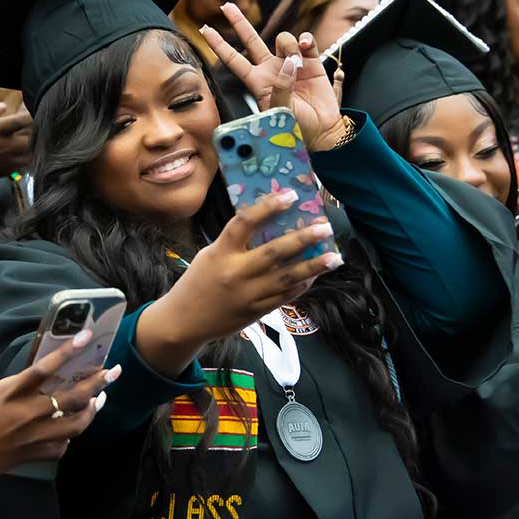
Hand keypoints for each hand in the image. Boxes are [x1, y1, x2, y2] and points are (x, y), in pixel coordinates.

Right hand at [0, 102, 32, 182]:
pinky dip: (27, 159)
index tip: (32, 111)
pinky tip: (23, 154)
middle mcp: (6, 145)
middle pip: (32, 139)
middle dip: (35, 132)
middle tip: (33, 128)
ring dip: (33, 147)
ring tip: (30, 141)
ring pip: (31, 154)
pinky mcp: (5, 171)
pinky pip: (23, 166)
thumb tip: (4, 106)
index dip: (31, 115)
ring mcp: (6, 160)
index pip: (23, 120)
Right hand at [0, 333, 118, 483]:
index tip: (86, 337)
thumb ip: (3, 384)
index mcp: (9, 392)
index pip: (45, 368)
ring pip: (74, 425)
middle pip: (71, 398)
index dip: (67, 351)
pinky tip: (70, 430)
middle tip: (113, 372)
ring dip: (91, 411)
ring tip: (99, 400)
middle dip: (97, 383)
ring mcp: (30, 437)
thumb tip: (19, 384)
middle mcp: (25, 414)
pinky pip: (60, 448)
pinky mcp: (29, 456)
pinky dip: (68, 438)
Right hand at [147, 190, 342, 353]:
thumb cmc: (198, 281)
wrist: (185, 321)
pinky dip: (302, 285)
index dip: (268, 207)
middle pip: (274, 252)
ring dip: (313, 266)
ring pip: (287, 278)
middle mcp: (235, 273)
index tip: (290, 196)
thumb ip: (235, 242)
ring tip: (334, 257)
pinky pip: (285, 296)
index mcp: (220, 253)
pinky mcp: (256, 311)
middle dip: (303, 239)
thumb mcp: (210, 255)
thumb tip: (270, 225)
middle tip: (325, 228)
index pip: (244, 223)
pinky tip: (315, 275)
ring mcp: (248, 295)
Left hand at [201, 4, 345, 150]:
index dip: (220, 45)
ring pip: (283, 39)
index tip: (205, 30)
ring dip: (289, 45)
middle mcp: (272, 69)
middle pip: (251, 40)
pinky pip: (305, 40)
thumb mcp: (281, 113)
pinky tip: (306, 46)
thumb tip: (289, 64)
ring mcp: (291, 63)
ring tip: (298, 64)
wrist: (322, 131)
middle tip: (227, 6)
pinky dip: (305, 39)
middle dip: (239, 23)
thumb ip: (281, 88)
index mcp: (259, 82)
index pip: (234, 60)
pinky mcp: (311, 61)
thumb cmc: (296, 127)